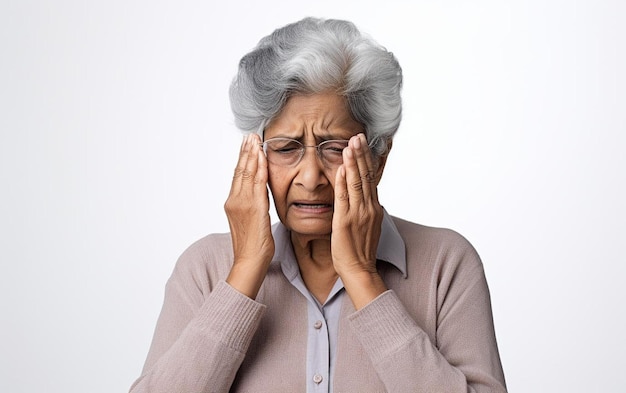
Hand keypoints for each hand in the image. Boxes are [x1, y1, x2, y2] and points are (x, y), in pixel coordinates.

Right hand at [224, 133, 273, 297]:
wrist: (250, 262)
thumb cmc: (253, 247)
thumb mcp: (251, 221)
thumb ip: (253, 205)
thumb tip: (259, 194)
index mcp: (233, 203)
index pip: (238, 175)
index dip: (243, 158)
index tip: (247, 144)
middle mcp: (234, 200)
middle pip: (240, 170)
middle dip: (246, 151)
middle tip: (250, 135)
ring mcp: (242, 203)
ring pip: (246, 173)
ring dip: (251, 154)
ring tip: (255, 139)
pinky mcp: (253, 208)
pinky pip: (256, 183)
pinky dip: (259, 168)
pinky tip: (262, 157)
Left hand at [332, 133, 386, 308]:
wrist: (359, 270)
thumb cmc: (359, 251)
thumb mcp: (366, 225)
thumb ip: (364, 208)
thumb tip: (362, 194)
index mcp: (373, 208)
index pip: (370, 178)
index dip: (367, 160)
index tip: (363, 144)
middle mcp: (368, 208)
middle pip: (365, 176)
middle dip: (362, 154)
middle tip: (358, 136)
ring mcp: (358, 214)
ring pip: (356, 183)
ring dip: (353, 162)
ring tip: (351, 144)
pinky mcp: (346, 221)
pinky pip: (344, 197)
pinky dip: (343, 181)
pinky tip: (341, 167)